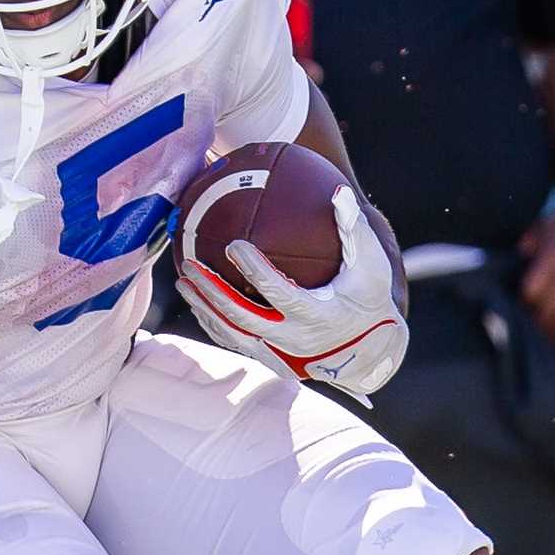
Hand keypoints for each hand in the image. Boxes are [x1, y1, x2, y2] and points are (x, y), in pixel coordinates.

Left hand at [176, 185, 407, 405]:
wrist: (371, 352)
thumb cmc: (369, 299)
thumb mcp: (371, 265)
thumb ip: (354, 229)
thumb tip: (338, 192)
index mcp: (317, 315)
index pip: (278, 293)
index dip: (255, 271)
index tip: (234, 245)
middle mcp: (294, 340)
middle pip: (242, 318)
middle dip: (212, 292)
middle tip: (191, 266)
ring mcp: (279, 355)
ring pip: (232, 334)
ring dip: (204, 308)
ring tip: (183, 281)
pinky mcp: (270, 361)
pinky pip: (236, 342)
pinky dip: (214, 322)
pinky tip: (198, 301)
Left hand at [518, 200, 554, 342]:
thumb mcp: (538, 232)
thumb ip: (524, 252)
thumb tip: (509, 273)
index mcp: (554, 258)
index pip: (533, 292)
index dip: (523, 305)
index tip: (514, 313)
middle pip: (552, 309)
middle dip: (538, 323)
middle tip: (526, 334)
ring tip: (544, 340)